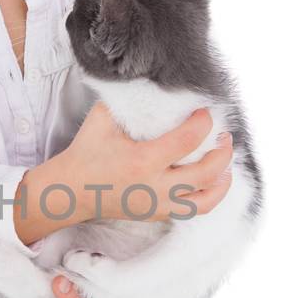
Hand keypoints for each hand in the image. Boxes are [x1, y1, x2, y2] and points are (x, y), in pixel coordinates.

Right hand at [59, 102, 232, 222]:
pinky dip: (209, 194)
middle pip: (207, 172)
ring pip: (207, 199)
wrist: (70, 191)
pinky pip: (194, 209)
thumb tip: (152, 84)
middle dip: (223, 151)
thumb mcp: (103, 119)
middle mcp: (154, 187)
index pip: (189, 139)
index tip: (205, 112)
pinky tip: (212, 180)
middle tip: (224, 136)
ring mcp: (158, 204)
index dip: (204, 123)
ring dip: (222, 179)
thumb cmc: (86, 153)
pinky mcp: (157, 214)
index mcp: (143, 160)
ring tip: (225, 163)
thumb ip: (128, 101)